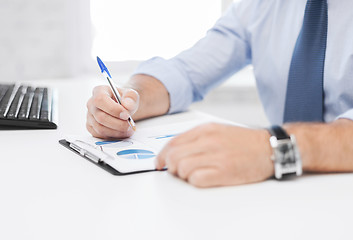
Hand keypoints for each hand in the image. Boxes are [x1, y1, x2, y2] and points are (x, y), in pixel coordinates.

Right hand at [86, 85, 138, 138]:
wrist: (123, 107)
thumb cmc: (125, 100)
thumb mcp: (131, 95)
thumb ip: (131, 98)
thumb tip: (127, 105)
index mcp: (99, 91)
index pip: (101, 100)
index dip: (113, 109)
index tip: (126, 115)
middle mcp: (91, 103)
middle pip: (100, 117)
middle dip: (118, 123)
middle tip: (130, 125)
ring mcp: (90, 116)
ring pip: (100, 128)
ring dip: (116, 131)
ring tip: (129, 129)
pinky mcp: (91, 127)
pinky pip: (100, 134)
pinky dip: (113, 135)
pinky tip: (122, 132)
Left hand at [156, 123, 273, 187]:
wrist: (269, 148)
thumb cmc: (243, 142)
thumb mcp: (217, 130)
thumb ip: (195, 139)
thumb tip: (174, 151)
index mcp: (205, 130)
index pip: (172, 143)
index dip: (161, 156)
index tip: (159, 163)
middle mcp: (208, 141)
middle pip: (173, 157)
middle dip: (171, 167)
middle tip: (177, 171)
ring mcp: (216, 156)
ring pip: (182, 168)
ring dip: (183, 175)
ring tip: (194, 174)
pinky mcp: (223, 172)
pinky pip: (196, 179)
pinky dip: (194, 181)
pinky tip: (203, 178)